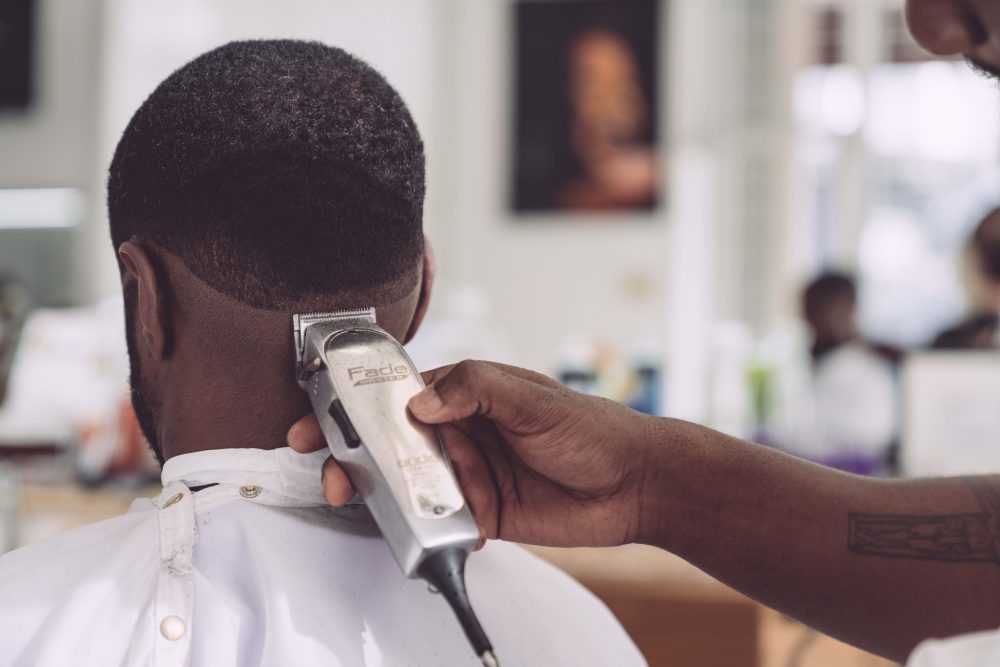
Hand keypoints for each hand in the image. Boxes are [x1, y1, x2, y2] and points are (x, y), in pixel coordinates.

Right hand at [288, 360, 660, 546]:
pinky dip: (424, 529)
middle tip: (334, 470)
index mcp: (467, 394)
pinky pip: (440, 523)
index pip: (400, 394)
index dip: (356, 403)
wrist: (635, 485)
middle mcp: (462, 433)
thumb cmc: (591, 428)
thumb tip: (421, 403)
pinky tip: (417, 531)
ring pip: (410, 485)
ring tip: (361, 500)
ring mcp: (469, 475)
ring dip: (383, 494)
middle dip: (356, 455)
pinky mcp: (482, 514)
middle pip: (393, 443)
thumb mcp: (532, 397)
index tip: (321, 414)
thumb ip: (475, 389)